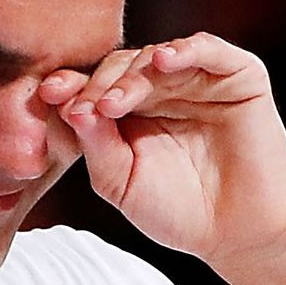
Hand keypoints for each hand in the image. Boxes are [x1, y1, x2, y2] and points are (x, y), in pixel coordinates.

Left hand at [38, 33, 285, 272]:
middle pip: (119, 67)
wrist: (235, 234)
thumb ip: (95, 145)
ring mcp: (198, 80)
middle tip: (85, 109)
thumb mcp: (119, 182)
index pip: (91, 86)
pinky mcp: (238, 78)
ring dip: (132, 75)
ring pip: (156, 57)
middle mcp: (160, 89)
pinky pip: (210, 50)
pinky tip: (162, 60)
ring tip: (114, 101)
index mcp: (126, 110)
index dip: (69, 86)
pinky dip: (186, 50)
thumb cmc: (175, 210)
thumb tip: (71, 107)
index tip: (48, 94)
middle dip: (97, 85)